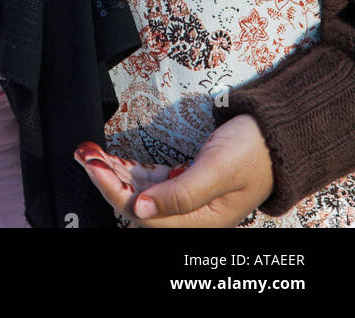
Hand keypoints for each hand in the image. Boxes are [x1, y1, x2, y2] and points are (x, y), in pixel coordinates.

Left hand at [74, 115, 274, 227]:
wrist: (276, 137)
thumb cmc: (252, 151)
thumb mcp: (218, 170)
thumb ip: (182, 193)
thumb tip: (142, 209)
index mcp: (199, 221)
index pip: (143, 213)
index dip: (113, 190)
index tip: (93, 165)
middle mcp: (189, 216)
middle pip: (136, 204)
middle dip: (106, 180)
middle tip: (83, 152)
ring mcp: (186, 199)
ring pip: (140, 191)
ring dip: (114, 173)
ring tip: (89, 151)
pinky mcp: (185, 181)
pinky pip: (150, 180)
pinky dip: (129, 169)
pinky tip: (112, 157)